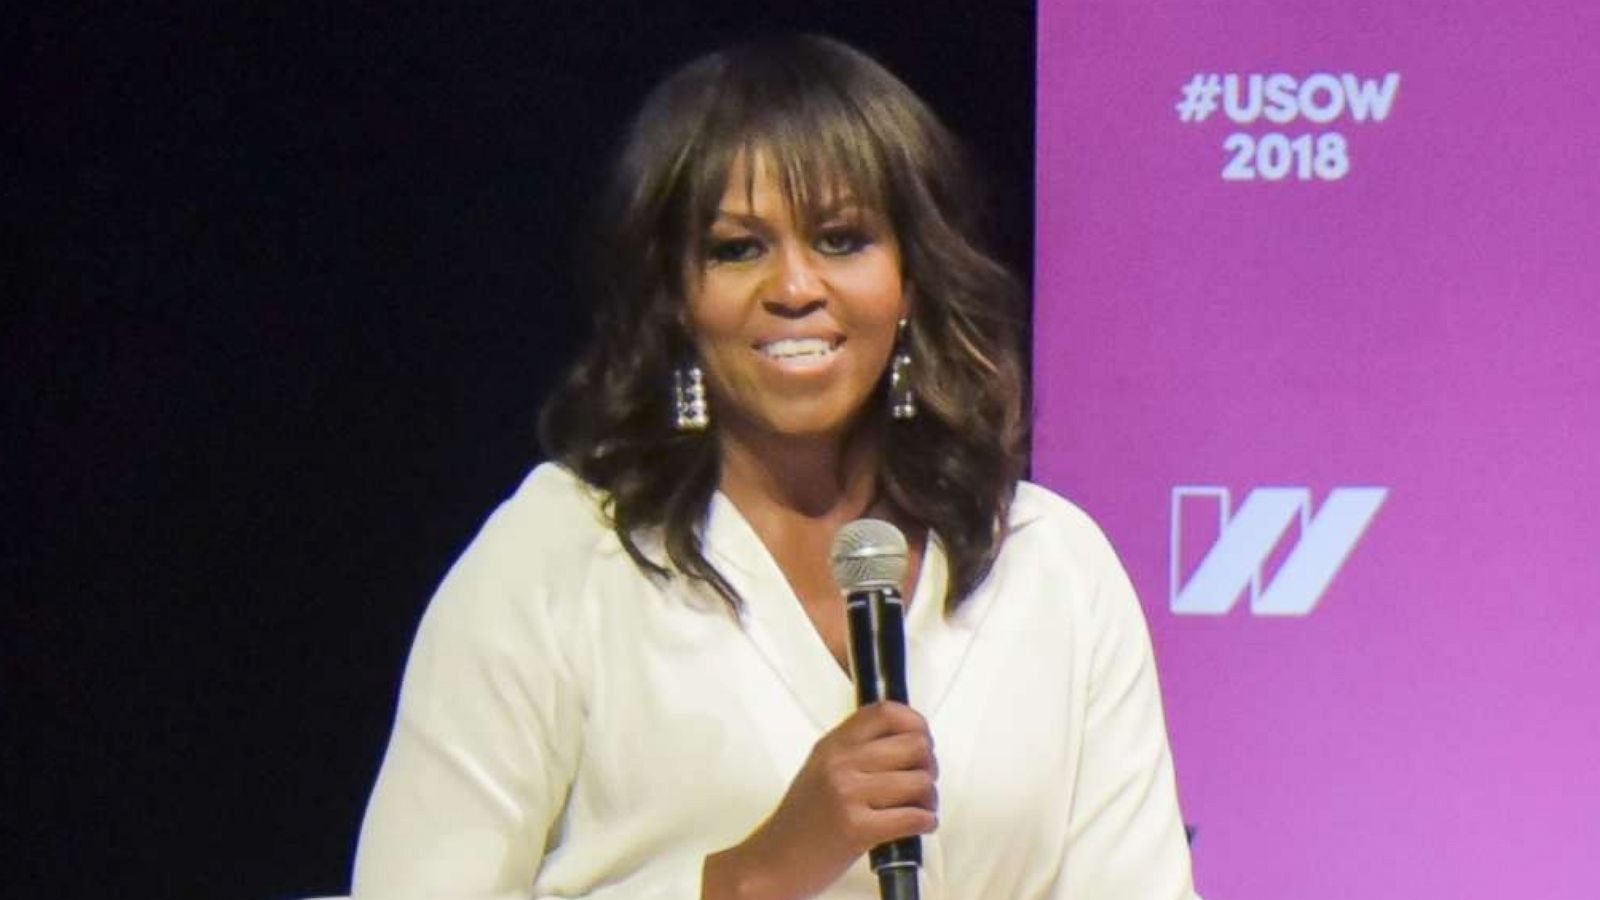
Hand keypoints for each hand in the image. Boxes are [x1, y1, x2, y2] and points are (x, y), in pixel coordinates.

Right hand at [703, 702, 937, 899]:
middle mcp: (840, 763)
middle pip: (913, 745)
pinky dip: (926, 822)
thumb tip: (906, 741)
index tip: (923, 737)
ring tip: (921, 807)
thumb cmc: (801, 821)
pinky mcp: (857, 829)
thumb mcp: (820, 769)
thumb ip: (855, 750)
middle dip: (929, 765)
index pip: (885, 713)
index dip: (915, 722)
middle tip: (923, 779)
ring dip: (930, 798)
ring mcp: (847, 795)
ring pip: (919, 782)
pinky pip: (913, 817)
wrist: (772, 862)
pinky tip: (919, 825)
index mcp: (833, 745)